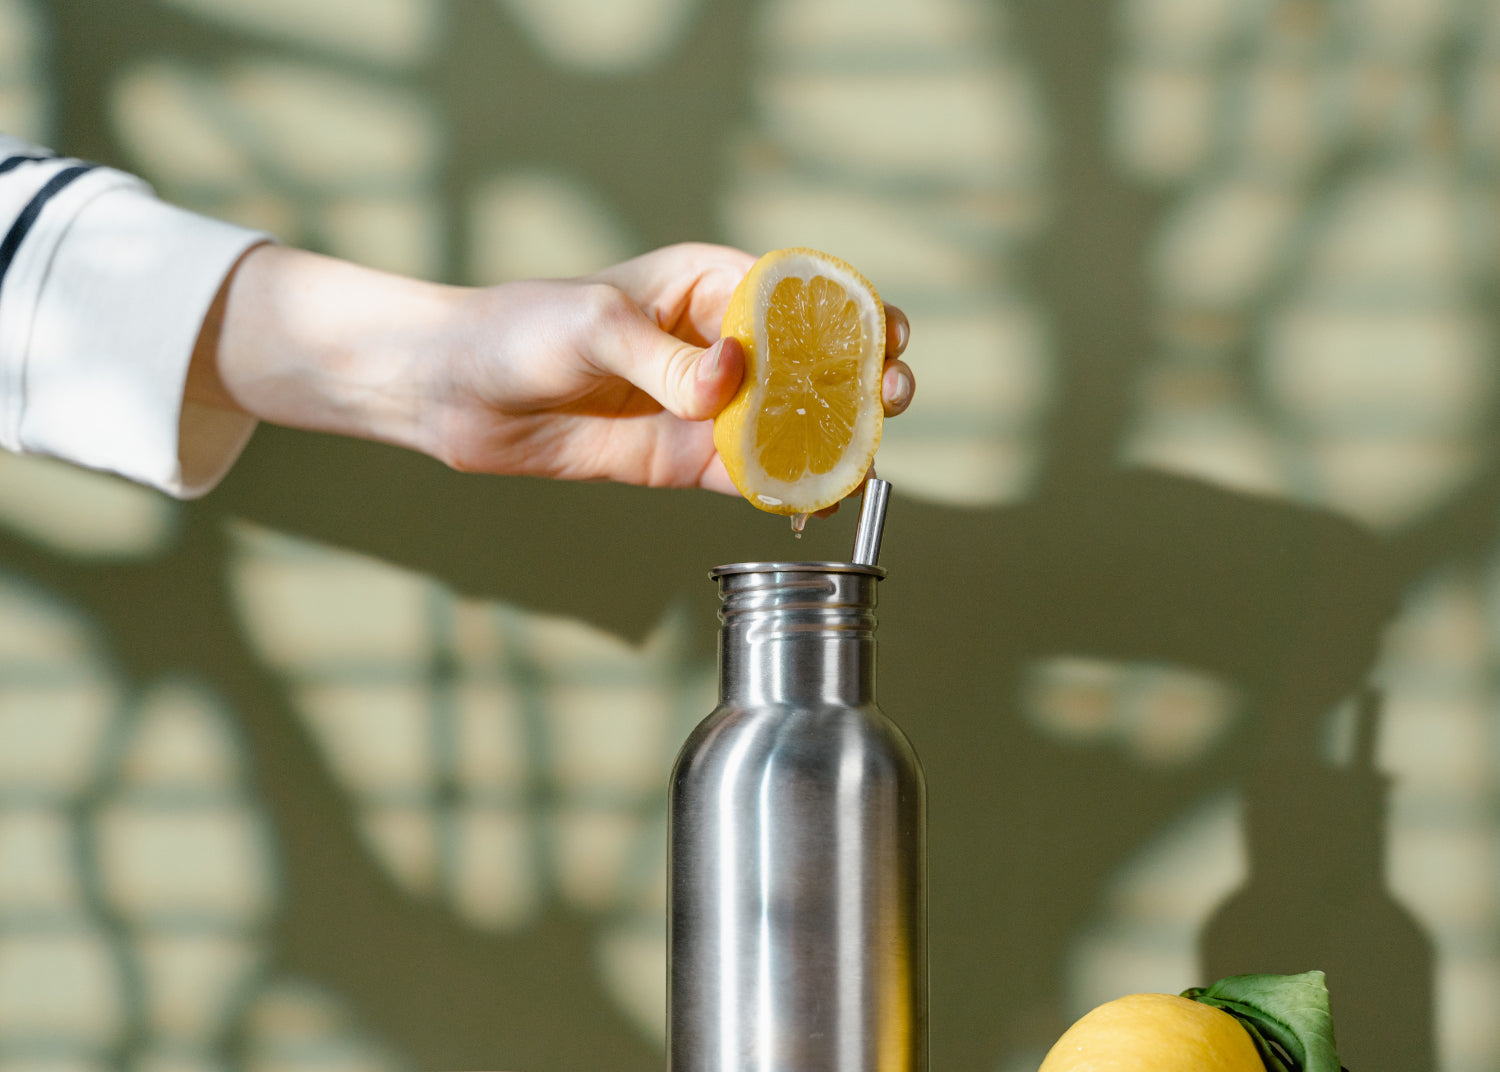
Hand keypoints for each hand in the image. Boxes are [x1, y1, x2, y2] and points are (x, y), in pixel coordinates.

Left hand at [192, 242, 913, 496]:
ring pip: (788, 421)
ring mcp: (702, 405)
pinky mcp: (679, 457)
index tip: (886, 334)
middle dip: (858, 377)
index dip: (849, 312)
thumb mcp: (593, 329)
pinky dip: (783, 483)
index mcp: (705, 285)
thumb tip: (732, 382)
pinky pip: (745, 472)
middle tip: (892, 397)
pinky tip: (816, 494)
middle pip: (808, 360)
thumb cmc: (519, 330)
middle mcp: (716, 344)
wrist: (457, 392)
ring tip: (867, 453)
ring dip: (832, 436)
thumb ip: (665, 359)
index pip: (796, 293)